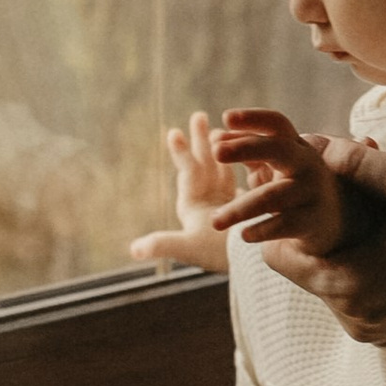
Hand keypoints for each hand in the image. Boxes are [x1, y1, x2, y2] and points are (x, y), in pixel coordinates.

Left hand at [127, 108, 242, 269]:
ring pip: (223, 168)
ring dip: (222, 147)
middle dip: (200, 141)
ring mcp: (226, 203)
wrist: (250, 269)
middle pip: (203, 165)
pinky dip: (245, 161)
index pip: (188, 174)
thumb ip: (162, 244)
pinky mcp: (246, 205)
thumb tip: (133, 250)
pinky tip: (252, 147)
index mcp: (194, 207)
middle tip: (198, 115)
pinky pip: (243, 177)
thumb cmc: (219, 256)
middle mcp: (207, 203)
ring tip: (222, 127)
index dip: (181, 153)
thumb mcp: (188, 248)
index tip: (173, 133)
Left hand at [209, 106, 351, 257]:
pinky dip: (262, 230)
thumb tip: (215, 136)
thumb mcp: (270, 165)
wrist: (330, 221)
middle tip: (215, 153)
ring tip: (215, 221)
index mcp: (294, 146)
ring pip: (273, 196)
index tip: (226, 117)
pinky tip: (244, 235)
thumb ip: (244, 150)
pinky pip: (284, 224)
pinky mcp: (312, 221)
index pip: (276, 124)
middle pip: (279, 149)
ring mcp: (311, 192)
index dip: (253, 118)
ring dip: (241, 208)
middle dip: (246, 147)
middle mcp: (306, 164)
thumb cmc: (291, 186)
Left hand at [240, 137, 385, 385]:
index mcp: (347, 284)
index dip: (282, 215)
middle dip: (321, 224)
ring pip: (338, 278)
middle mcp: (352, 318)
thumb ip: (359, 165)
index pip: (277, 254)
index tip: (299, 185)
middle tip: (345, 184)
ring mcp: (374, 331)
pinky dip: (371, 264)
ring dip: (350, 242)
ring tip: (382, 204)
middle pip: (308, 265)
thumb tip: (316, 147)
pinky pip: (364, 293)